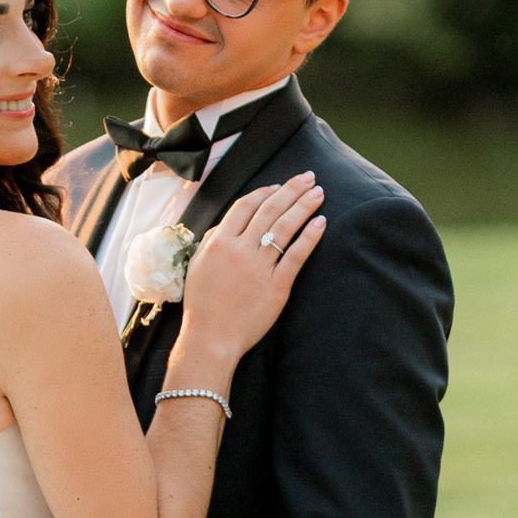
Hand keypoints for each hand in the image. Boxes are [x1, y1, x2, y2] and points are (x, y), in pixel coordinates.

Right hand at [178, 173, 324, 372]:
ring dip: (304, 206)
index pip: (245, 206)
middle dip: (292, 190)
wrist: (211, 339)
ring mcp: (259, 268)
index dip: (264, 192)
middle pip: (270, 210)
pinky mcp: (277, 286)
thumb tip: (225, 225)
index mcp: (219, 243)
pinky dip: (310, 236)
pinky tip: (321, 222)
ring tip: (319, 193)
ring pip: (285, 227)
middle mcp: (240, 250)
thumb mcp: (197, 267)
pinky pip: (297, 255)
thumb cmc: (202, 306)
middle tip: (308, 177)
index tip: (279, 187)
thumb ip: (211, 242)